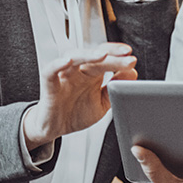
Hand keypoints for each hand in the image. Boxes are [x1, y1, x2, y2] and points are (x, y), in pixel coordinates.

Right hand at [22, 43, 137, 148]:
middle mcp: (79, 71)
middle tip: (126, 56)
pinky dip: (57, 64)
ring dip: (89, 54)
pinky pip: (50, 71)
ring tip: (103, 55)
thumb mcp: (102, 103)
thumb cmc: (76, 113)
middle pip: (94, 55)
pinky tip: (68, 61)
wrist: (55, 128)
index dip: (118, 55)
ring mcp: (64, 76)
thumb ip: (115, 88)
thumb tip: (132, 73)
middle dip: (111, 54)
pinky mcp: (50, 84)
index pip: (106, 57)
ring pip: (74, 57)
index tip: (131, 58)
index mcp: (92, 74)